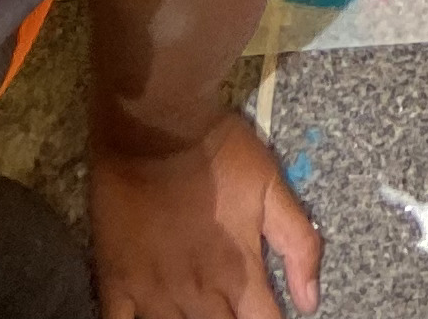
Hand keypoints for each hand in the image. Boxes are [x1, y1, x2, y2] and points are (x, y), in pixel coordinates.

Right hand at [90, 110, 319, 318]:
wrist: (156, 127)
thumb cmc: (219, 153)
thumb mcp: (272, 188)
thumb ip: (299, 244)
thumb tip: (311, 302)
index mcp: (238, 274)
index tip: (269, 316)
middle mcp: (198, 293)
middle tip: (233, 310)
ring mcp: (153, 292)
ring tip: (198, 314)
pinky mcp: (116, 282)